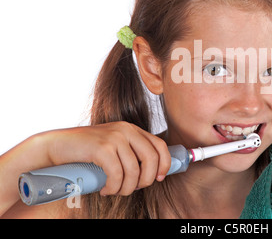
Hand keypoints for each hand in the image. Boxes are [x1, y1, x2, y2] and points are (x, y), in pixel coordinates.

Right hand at [44, 121, 170, 195]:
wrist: (57, 145)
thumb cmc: (86, 151)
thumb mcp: (113, 147)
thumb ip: (129, 153)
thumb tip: (149, 175)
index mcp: (132, 129)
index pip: (160, 145)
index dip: (164, 164)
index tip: (158, 178)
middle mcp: (126, 130)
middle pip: (151, 159)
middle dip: (145, 180)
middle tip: (133, 189)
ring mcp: (114, 137)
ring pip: (134, 171)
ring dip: (126, 188)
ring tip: (115, 191)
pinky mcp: (102, 148)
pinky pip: (117, 175)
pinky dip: (114, 187)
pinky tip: (106, 190)